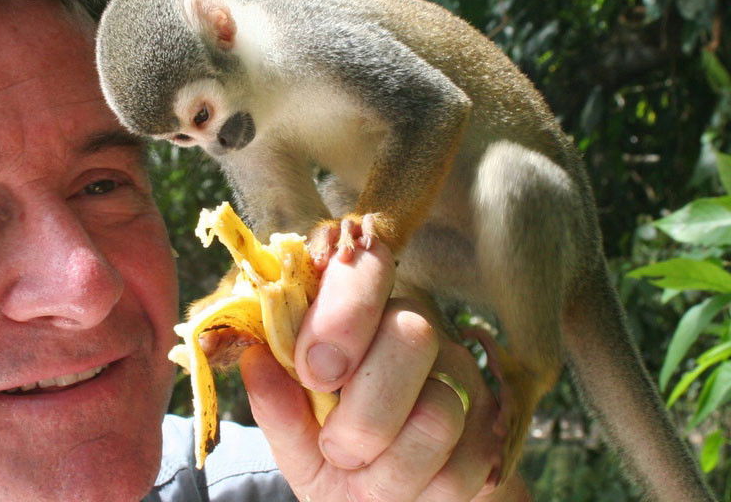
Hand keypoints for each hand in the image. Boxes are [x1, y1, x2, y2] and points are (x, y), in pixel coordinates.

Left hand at [240, 217, 530, 500]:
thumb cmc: (335, 459)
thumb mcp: (295, 439)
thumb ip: (277, 406)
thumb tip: (255, 361)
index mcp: (356, 315)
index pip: (364, 269)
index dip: (344, 314)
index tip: (314, 373)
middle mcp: (413, 330)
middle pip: (412, 336)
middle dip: (364, 413)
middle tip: (337, 448)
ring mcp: (460, 375)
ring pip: (438, 411)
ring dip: (390, 467)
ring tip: (368, 474)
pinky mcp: (492, 427)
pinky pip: (463, 465)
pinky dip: (423, 493)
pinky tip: (407, 487)